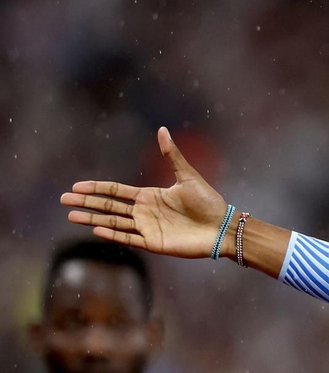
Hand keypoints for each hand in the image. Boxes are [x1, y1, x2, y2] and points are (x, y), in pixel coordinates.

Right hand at [61, 127, 228, 257]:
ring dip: (92, 220)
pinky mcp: (153, 243)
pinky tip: (96, 230)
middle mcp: (144, 212)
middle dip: (86, 203)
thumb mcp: (187, 176)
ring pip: (113, 222)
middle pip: (108, 206)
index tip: (76, 186)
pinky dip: (112, 234)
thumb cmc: (208, 201)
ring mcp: (147, 228)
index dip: (96, 188)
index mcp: (149, 195)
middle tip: (63, 200)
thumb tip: (162, 129)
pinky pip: (128, 238)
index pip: (115, 191)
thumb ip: (172, 155)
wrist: (221, 227)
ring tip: (71, 216)